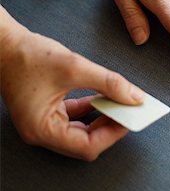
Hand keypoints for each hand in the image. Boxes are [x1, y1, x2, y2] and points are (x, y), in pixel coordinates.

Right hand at [1, 23, 144, 160]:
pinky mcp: (46, 111)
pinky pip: (74, 118)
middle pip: (85, 141)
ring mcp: (42, 123)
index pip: (86, 146)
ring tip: (120, 103)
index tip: (131, 119)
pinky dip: (91, 108)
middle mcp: (40, 132)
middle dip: (110, 125)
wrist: (5, 44)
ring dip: (102, 117)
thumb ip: (109, 82)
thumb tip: (134, 97)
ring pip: (81, 131)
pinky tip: (103, 97)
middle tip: (129, 111)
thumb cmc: (29, 55)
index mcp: (41, 129)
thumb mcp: (75, 67)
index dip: (113, 133)